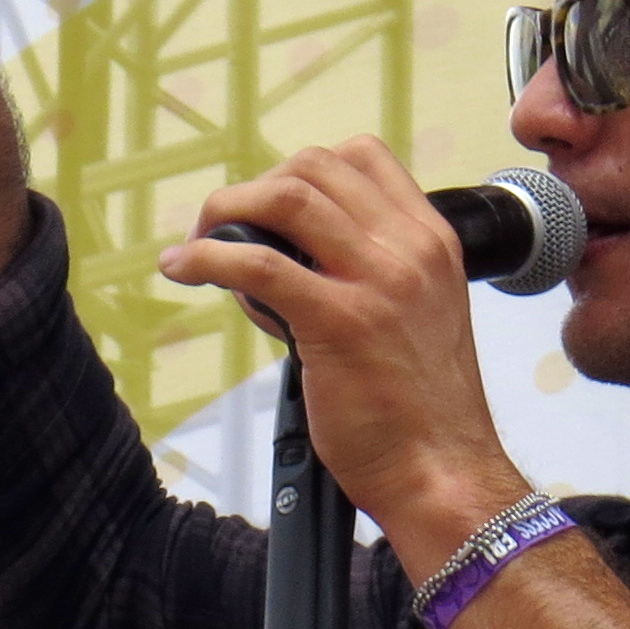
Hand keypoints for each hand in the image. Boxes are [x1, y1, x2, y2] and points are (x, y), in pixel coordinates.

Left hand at [158, 139, 531, 568]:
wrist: (444, 471)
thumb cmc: (425, 415)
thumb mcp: (419, 319)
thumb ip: (371, 279)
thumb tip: (290, 263)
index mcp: (432, 244)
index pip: (363, 157)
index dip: (303, 169)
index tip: (273, 204)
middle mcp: (409, 251)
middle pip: (313, 167)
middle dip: (256, 187)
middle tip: (226, 226)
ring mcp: (377, 283)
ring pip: (284, 198)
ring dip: (226, 210)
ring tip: (200, 242)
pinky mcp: (339, 323)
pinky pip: (256, 264)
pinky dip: (206, 258)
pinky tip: (184, 267)